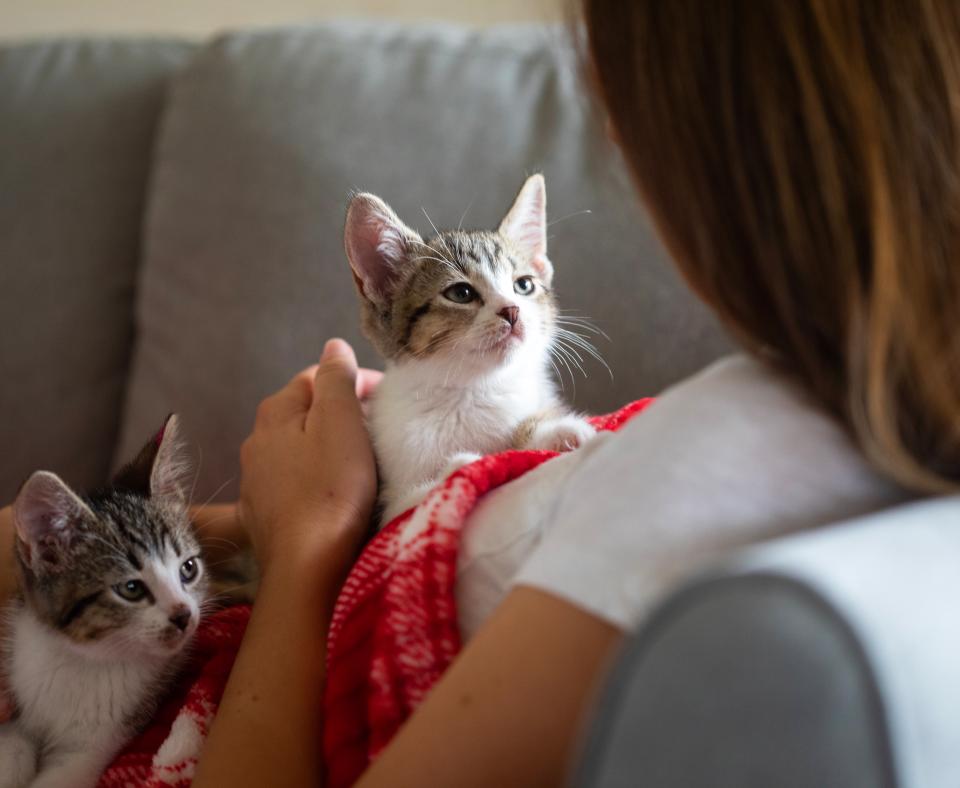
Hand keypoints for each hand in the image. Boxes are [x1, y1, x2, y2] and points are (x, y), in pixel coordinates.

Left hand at [237, 339, 379, 575]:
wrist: (307, 566)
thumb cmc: (331, 489)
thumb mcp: (341, 424)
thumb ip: (336, 379)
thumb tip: (333, 346)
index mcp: (276, 412)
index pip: (316, 377)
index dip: (353, 380)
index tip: (385, 397)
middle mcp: (256, 441)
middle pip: (302, 412)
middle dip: (337, 412)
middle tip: (376, 427)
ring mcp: (255, 480)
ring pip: (294, 447)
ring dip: (322, 445)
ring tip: (356, 459)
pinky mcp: (261, 515)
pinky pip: (289, 482)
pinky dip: (310, 477)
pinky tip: (328, 492)